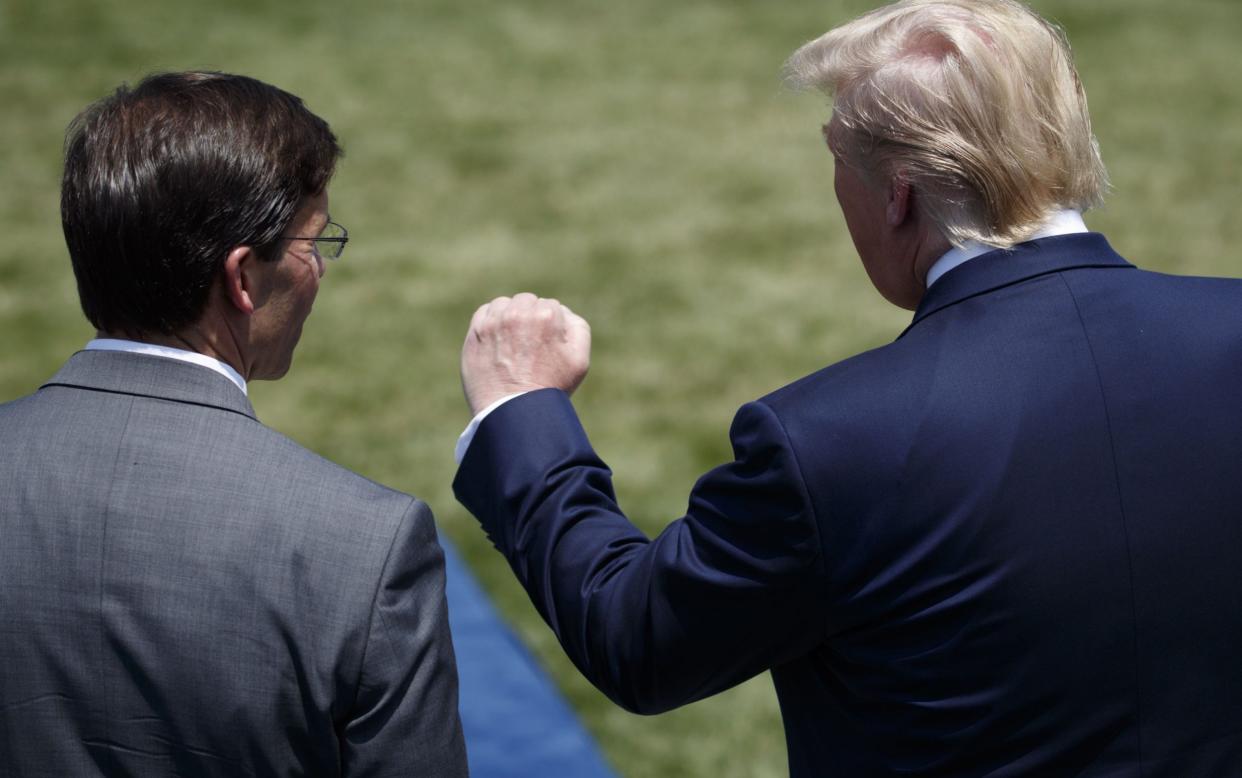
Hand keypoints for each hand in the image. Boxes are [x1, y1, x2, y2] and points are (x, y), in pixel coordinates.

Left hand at [461, 293, 591, 415]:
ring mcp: (495, 321)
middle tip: (530, 346)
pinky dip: (492, 322)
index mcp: (547, 315)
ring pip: (505, 304)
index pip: (550, 307)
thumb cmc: (550, 388)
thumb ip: (577, 326)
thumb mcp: (579, 359)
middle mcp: (519, 313)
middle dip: (531, 318)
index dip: (551, 328)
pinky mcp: (476, 331)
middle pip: (528, 302)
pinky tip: (498, 342)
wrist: (514, 412)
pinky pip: (485, 312)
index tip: (546, 347)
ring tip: (513, 344)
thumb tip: (561, 311)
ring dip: (510, 317)